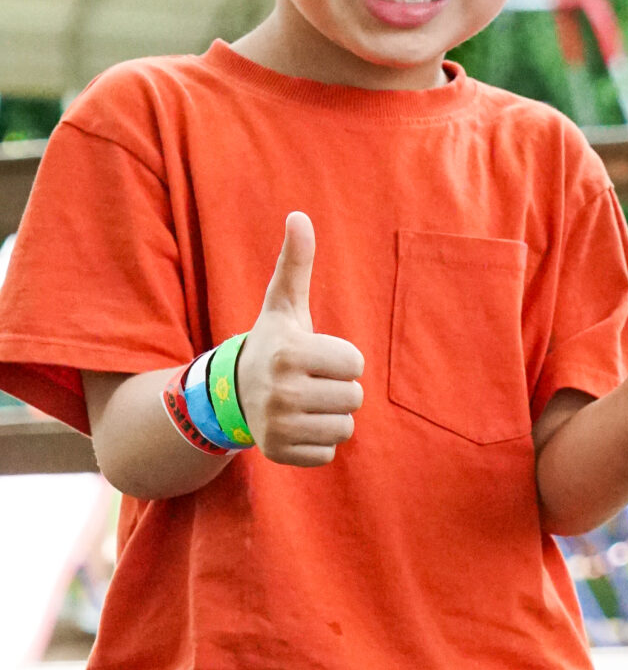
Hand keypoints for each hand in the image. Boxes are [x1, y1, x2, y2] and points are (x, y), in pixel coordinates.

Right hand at [234, 213, 364, 466]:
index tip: (315, 356)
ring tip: (304, 403)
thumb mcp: (283, 304)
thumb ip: (296, 263)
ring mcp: (279, 426)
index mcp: (291, 353)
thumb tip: (300, 215)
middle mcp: (283, 392)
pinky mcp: (280, 454)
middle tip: (310, 382)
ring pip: (345, 427)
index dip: (341, 358)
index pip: (356, 363)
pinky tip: (296, 425)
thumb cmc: (271, 343)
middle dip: (338, 389)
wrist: (230, 393)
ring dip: (330, 416)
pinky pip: (329, 452)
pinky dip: (317, 442)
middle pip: (355, 397)